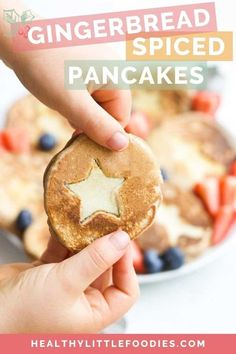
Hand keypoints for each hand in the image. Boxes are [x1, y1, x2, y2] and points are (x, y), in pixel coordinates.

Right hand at [0, 231, 138, 332]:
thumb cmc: (24, 312)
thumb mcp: (67, 283)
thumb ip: (96, 259)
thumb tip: (122, 240)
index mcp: (94, 313)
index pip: (125, 291)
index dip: (127, 266)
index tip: (121, 241)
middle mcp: (82, 300)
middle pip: (104, 269)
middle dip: (104, 247)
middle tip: (106, 223)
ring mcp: (65, 285)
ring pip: (83, 258)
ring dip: (83, 239)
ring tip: (86, 219)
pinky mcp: (48, 273)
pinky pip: (62, 253)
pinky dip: (63, 239)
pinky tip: (63, 225)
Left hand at [7, 44, 131, 150]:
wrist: (18, 37)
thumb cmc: (45, 69)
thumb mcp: (72, 103)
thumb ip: (98, 125)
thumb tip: (122, 146)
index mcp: (117, 75)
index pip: (121, 118)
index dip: (101, 131)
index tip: (78, 134)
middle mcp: (113, 67)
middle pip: (110, 109)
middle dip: (90, 119)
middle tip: (67, 115)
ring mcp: (100, 63)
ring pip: (98, 101)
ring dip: (81, 110)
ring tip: (62, 101)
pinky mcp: (87, 63)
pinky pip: (89, 90)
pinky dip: (77, 98)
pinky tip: (63, 93)